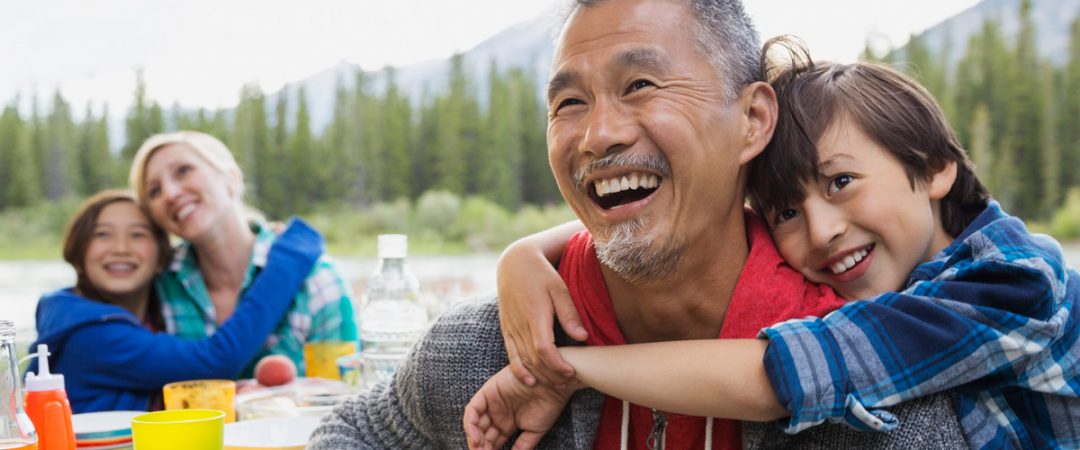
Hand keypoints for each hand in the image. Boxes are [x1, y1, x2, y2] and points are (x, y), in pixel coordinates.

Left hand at [464, 366, 576, 449]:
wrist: (554, 384)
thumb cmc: (548, 405)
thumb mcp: (534, 431)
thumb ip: (522, 446)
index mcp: (507, 423)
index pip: (492, 441)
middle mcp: (497, 413)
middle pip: (482, 434)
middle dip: (480, 448)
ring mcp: (492, 402)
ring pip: (475, 424)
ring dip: (474, 439)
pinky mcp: (488, 392)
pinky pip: (473, 409)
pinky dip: (470, 424)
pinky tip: (475, 438)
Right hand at [497, 240, 586, 386]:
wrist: (515, 263)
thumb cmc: (542, 274)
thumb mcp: (559, 289)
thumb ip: (569, 314)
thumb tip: (583, 338)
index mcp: (535, 314)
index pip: (543, 348)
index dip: (557, 365)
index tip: (571, 372)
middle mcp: (520, 324)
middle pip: (533, 359)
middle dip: (551, 374)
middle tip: (568, 382)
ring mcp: (510, 328)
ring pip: (522, 360)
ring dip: (538, 375)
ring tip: (555, 383)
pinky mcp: (506, 329)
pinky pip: (511, 355)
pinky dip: (519, 370)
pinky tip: (530, 381)